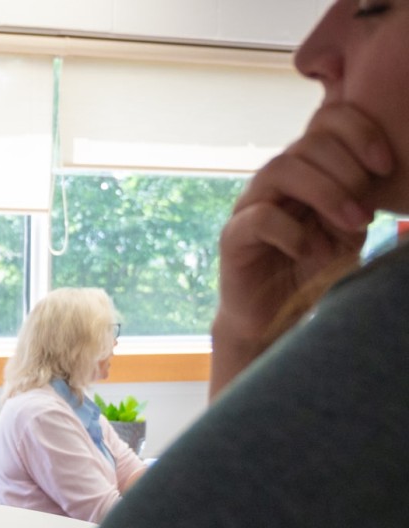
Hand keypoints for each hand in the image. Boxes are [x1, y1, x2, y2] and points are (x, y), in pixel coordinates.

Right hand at [215, 102, 392, 346]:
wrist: (279, 316)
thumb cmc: (316, 268)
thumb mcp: (351, 226)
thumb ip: (362, 193)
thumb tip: (384, 166)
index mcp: (308, 167)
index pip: (327, 119)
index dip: (361, 132)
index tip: (386, 167)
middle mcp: (276, 179)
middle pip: (308, 143)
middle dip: (348, 173)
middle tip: (366, 213)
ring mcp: (251, 204)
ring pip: (281, 170)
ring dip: (326, 194)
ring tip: (349, 226)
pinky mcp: (233, 237)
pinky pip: (260, 218)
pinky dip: (293, 233)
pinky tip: (310, 252)